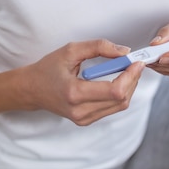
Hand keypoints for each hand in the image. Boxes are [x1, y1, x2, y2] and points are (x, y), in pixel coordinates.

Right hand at [25, 40, 144, 125]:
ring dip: (128, 87)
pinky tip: (116, 80)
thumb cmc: (48, 68)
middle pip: (121, 100)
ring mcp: (83, 119)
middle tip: (133, 63)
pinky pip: (112, 108)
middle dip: (132, 80)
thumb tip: (124, 52)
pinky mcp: (86, 120)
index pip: (115, 90)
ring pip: (120, 106)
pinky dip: (119, 94)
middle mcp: (80, 110)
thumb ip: (99, 47)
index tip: (136, 62)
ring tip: (125, 70)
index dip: (130, 76)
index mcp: (74, 93)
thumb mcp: (71, 50)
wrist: (32, 89)